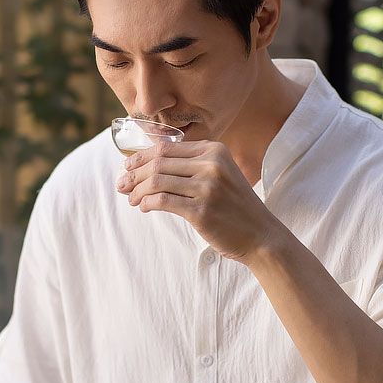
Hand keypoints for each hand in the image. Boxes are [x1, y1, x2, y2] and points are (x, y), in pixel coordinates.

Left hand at [116, 140, 278, 260]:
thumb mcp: (219, 175)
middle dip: (133, 174)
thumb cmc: (234, 206)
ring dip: (137, 191)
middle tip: (121, 185)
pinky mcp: (201, 211)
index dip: (140, 157)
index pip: (165, 148)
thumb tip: (145, 164)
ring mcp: (207, 187)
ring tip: (132, 199)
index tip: (126, 167)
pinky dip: (147, 203)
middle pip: (158, 162)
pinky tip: (144, 207)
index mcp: (214, 150)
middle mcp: (211, 164)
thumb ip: (191, 165)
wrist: (261, 235)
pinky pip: (162, 201)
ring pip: (156, 181)